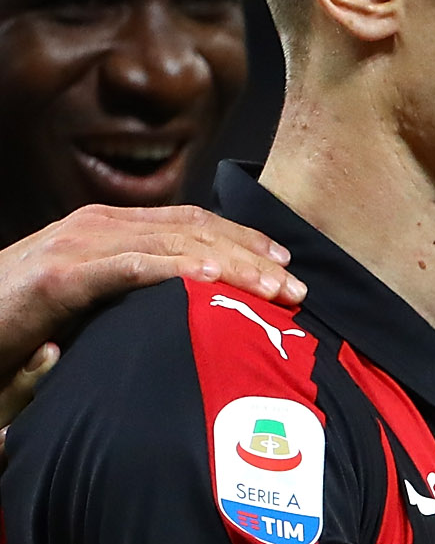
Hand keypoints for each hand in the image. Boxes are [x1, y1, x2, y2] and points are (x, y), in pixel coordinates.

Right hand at [0, 204, 305, 442]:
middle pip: (193, 232)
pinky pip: (128, 268)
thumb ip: (133, 292)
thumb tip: (191, 303)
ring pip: (172, 246)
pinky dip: (174, 271)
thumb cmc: (23, 319)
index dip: (243, 240)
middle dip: (252, 258)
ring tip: (274, 289)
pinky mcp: (58, 277)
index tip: (286, 265)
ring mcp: (76, 246)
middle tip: (298, 288)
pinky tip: (212, 281)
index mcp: (107, 228)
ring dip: (232, 267)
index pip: (189, 224)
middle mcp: (96, 226)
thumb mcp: (88, 300)